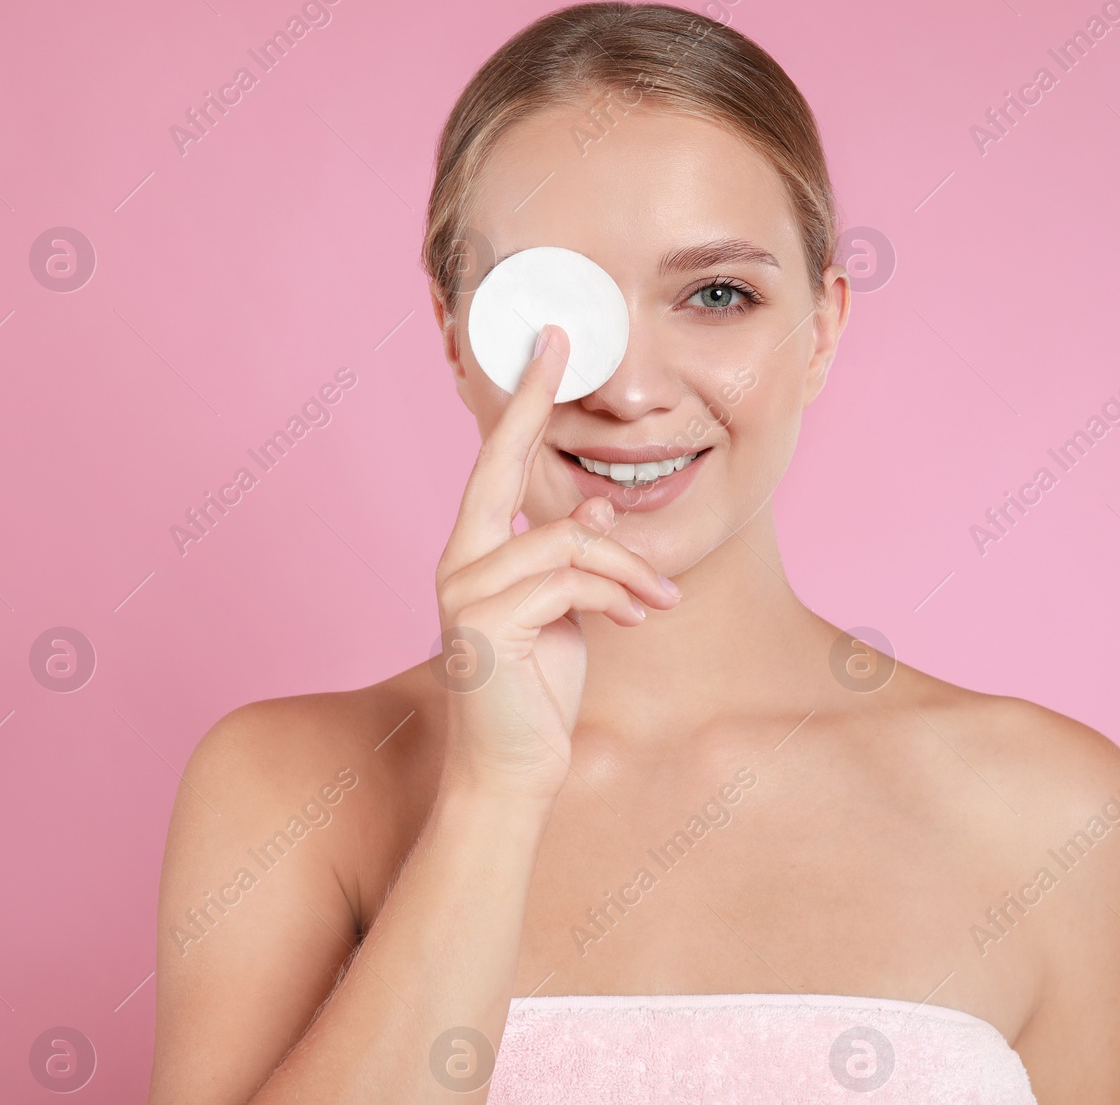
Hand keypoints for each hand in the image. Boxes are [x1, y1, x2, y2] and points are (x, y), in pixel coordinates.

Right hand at [432, 325, 681, 801]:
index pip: (496, 464)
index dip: (521, 404)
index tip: (546, 347)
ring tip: (661, 599)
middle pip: (501, 465)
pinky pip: (570, 581)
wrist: (515, 774)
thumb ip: (572, 561)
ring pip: (568, 538)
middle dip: (533, 401)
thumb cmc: (538, 694)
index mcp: (476, 553)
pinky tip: (637, 619)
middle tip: (562, 345)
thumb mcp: (568, 614)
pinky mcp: (484, 624)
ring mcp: (463, 590)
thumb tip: (597, 509)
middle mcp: (458, 562)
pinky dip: (617, 594)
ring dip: (629, 568)